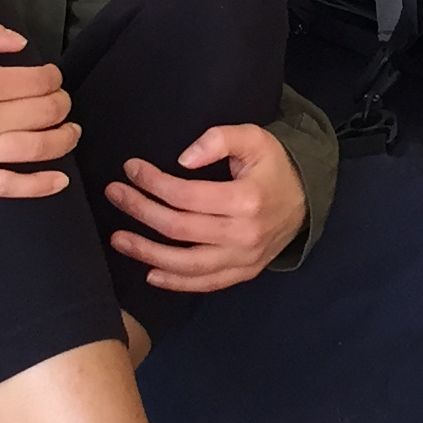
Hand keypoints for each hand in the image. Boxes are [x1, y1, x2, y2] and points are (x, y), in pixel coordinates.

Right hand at [0, 15, 74, 196]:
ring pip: (37, 149)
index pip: (38, 82)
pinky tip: (60, 180)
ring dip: (63, 139)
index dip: (53, 78)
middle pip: (44, 114)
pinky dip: (41, 186)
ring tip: (69, 132)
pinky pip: (9, 186)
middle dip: (60, 105)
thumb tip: (22, 44)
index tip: (50, 77)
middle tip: (59, 102)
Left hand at [106, 123, 304, 293]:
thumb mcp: (254, 138)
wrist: (307, 199)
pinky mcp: (244, 273)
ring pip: (186, 263)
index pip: (186, 195)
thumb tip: (183, 159)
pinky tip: (150, 273)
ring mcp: (244, 259)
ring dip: (147, 252)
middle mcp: (244, 235)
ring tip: (119, 239)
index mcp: (246, 200)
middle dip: (140, 211)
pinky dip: (175, 282)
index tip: (131, 169)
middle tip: (115, 194)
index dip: (153, 182)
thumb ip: (219, 139)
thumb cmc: (274, 166)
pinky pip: (205, 283)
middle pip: (179, 228)